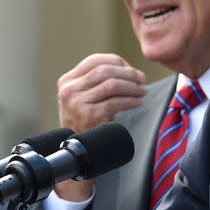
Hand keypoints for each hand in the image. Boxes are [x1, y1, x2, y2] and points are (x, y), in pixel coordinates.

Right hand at [54, 54, 145, 200]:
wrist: (78, 149)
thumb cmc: (86, 120)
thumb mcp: (83, 96)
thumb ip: (97, 80)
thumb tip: (128, 68)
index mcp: (67, 80)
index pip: (95, 60)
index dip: (117, 62)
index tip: (131, 69)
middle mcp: (69, 90)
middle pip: (105, 70)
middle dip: (128, 73)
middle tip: (142, 79)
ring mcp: (77, 103)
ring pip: (112, 84)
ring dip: (132, 86)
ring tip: (142, 91)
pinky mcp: (89, 115)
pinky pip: (116, 102)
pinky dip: (131, 100)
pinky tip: (138, 101)